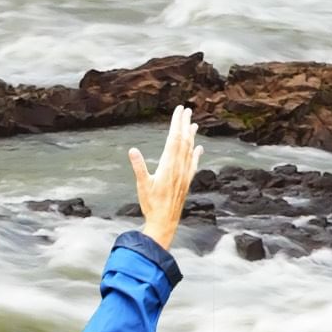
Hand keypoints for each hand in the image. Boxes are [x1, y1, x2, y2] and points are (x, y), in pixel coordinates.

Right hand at [131, 104, 201, 248]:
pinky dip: (196, 153)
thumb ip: (138, 167)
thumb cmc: (151, 204)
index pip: (174, 139)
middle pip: (183, 141)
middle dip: (185, 124)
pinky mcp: (186, 182)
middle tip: (187, 110)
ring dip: (191, 136)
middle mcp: (179, 168)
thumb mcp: (142, 185)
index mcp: (168, 165)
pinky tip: (199, 147)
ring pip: (189, 150)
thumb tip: (132, 151)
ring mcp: (184, 175)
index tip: (179, 111)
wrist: (165, 222)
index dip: (177, 124)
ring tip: (194, 123)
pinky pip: (193, 164)